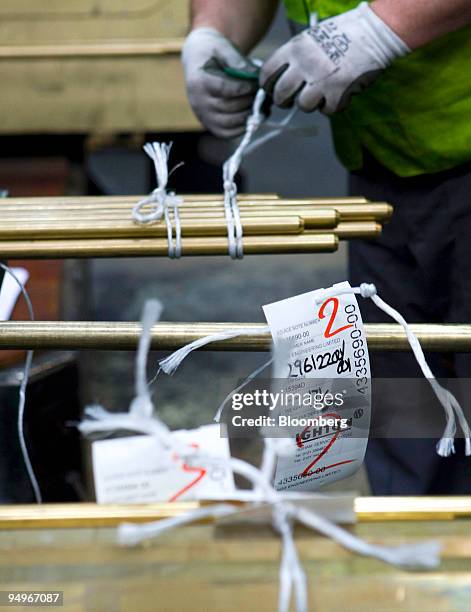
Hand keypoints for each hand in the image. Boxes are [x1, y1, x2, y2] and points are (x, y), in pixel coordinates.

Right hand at [182, 27, 257, 137]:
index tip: (258, 84)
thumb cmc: (214, 53)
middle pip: (229, 107)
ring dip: (249, 116)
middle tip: (264, 96)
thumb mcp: (222, 47)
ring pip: (230, 122)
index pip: (226, 89)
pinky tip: (253, 118)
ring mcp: (203, 116)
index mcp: (199, 81)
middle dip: (250, 102)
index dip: (245, 88)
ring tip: (262, 107)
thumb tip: (253, 75)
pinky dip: (242, 128)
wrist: (197, 61)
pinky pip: (227, 133)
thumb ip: (236, 60)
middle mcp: (198, 102)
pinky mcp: (209, 125)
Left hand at [260, 2, 408, 114]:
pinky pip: (326, 110)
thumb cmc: (344, 34)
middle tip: (289, 101)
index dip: (267, 86)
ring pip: (303, 105)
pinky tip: (337, 94)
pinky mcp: (338, 93)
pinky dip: (331, 106)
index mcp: (295, 48)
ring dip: (310, 104)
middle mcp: (305, 64)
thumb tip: (283, 78)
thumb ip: (296, 57)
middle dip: (283, 101)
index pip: (268, 73)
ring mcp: (321, 80)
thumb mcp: (312, 38)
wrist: (375, 32)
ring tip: (319, 94)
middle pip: (281, 94)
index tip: (271, 91)